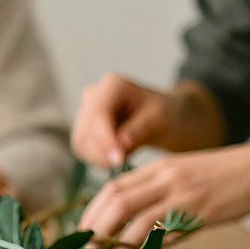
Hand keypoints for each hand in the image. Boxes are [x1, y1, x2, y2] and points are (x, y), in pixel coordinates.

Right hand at [72, 73, 187, 168]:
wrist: (168, 118)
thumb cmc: (167, 114)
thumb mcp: (160, 119)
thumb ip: (139, 130)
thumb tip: (119, 147)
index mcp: (112, 85)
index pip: (99, 115)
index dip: (105, 140)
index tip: (119, 160)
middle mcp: (94, 94)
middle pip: (85, 131)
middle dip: (103, 153)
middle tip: (125, 164)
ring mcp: (87, 111)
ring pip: (81, 143)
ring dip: (101, 158)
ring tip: (128, 156)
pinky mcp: (86, 128)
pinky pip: (84, 150)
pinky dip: (100, 159)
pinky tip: (122, 155)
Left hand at [78, 145, 249, 248]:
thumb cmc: (230, 177)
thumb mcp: (190, 176)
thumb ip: (165, 192)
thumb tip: (145, 224)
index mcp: (160, 168)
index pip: (113, 186)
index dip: (93, 210)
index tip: (86, 231)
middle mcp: (164, 176)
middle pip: (115, 199)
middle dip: (95, 226)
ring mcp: (180, 193)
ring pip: (131, 215)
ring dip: (114, 239)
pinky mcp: (198, 210)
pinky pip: (161, 229)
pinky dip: (144, 246)